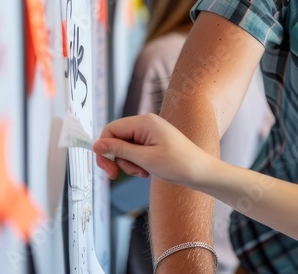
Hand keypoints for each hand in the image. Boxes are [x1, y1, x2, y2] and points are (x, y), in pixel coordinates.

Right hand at [93, 114, 212, 186]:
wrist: (201, 172)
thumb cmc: (177, 163)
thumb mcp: (144, 158)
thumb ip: (119, 150)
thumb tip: (96, 144)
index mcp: (144, 122)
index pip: (110, 130)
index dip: (104, 149)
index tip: (108, 169)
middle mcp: (146, 124)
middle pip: (116, 139)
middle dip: (117, 158)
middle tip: (118, 175)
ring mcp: (150, 133)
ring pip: (124, 147)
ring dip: (127, 163)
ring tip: (141, 173)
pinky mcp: (153, 143)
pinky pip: (135, 151)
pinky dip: (136, 163)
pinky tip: (146, 172)